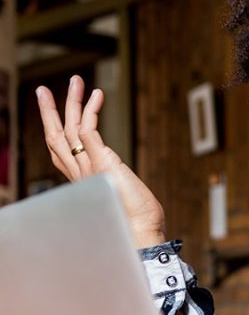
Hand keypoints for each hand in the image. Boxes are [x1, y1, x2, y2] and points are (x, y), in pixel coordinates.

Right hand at [36, 75, 165, 246]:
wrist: (139, 233)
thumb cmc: (135, 220)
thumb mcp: (119, 195)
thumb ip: (112, 184)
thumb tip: (117, 179)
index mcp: (81, 180)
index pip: (59, 151)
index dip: (53, 130)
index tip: (53, 114)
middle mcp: (80, 173)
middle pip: (56, 136)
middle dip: (50, 111)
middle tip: (43, 90)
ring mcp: (88, 167)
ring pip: (70, 128)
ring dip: (72, 101)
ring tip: (76, 80)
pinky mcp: (101, 162)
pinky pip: (89, 131)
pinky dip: (91, 111)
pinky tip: (96, 95)